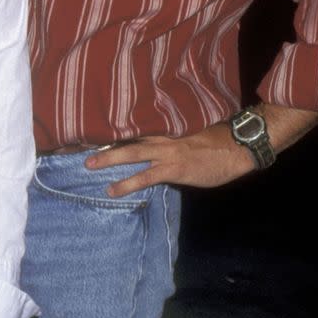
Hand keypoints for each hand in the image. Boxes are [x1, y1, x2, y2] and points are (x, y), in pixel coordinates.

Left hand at [85, 104, 317, 196]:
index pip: (135, 128)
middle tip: (82, 144)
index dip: (115, 131)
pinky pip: (145, 177)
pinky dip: (127, 183)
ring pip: (130, 154)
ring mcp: (166, 153)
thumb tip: (157, 138)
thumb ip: (172, 135)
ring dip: (108, 159)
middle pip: (127, 137)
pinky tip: (113, 190)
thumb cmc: (217, 140)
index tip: (94, 129)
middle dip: (104, 140)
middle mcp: (162, 137)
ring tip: (88, 165)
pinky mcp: (173, 169)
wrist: (236, 147)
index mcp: (166, 128)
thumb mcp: (191, 133)